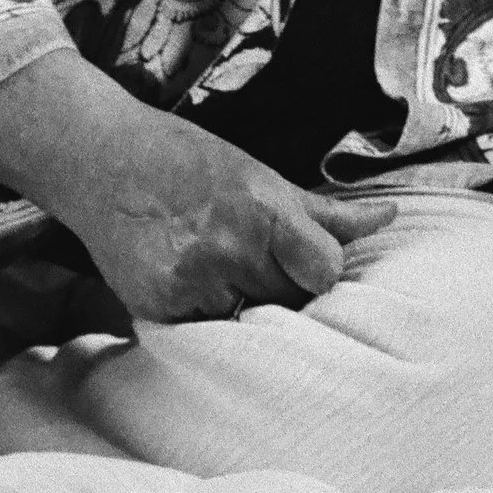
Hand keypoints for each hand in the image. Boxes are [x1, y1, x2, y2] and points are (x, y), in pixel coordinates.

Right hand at [0, 46, 393, 324]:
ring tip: (213, 268)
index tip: (304, 266)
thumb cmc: (191, 163)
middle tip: (251, 263)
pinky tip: (185, 281)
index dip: (319, 274)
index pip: (325, 272)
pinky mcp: (156, 307)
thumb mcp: (262, 176)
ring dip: (238, 307)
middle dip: (278, 289)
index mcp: (264, 211)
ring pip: (245, 324)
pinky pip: (201, 334)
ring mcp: (191, 282)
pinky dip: (200, 317)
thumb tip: (389, 219)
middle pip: (288, 303)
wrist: (104, 159)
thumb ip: (324, 212)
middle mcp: (230, 249)